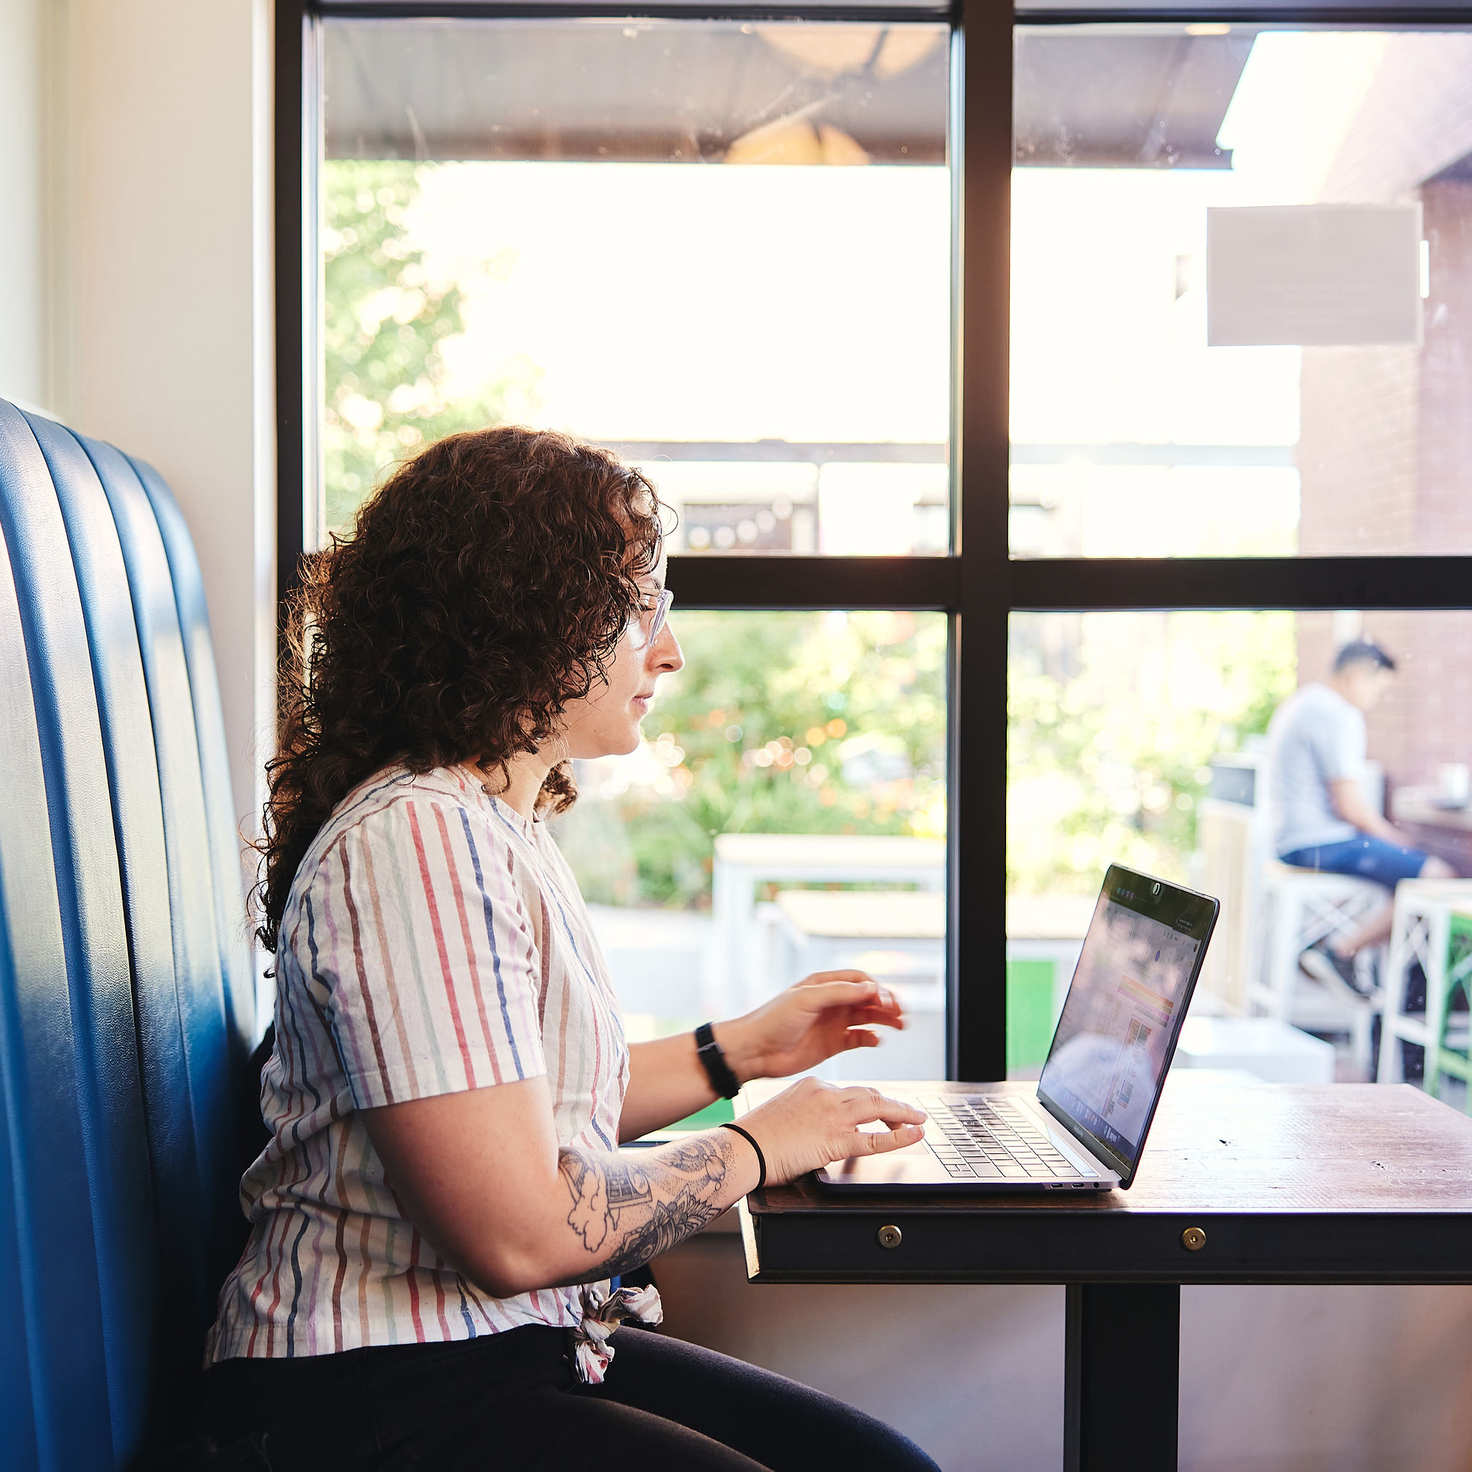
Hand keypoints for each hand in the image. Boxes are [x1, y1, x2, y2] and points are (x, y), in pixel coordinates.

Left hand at [724, 970, 906, 1081]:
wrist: (755, 1051)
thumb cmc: (774, 1020)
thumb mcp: (806, 999)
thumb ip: (840, 993)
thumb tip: (872, 988)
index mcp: (824, 985)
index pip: (859, 980)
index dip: (876, 988)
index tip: (886, 999)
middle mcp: (831, 1002)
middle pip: (868, 998)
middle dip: (887, 1003)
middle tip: (901, 1013)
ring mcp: (832, 1023)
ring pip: (867, 1017)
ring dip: (885, 1019)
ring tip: (900, 1025)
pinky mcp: (832, 1044)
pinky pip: (858, 1038)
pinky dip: (870, 1038)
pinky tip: (876, 1040)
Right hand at [735, 1077, 926, 1185]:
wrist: (745, 1147)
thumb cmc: (757, 1136)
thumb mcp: (785, 1112)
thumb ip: (808, 1115)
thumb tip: (819, 1130)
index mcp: (813, 1085)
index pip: (850, 1091)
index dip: (869, 1101)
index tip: (878, 1109)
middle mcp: (826, 1094)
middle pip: (869, 1094)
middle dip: (892, 1103)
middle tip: (909, 1112)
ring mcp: (833, 1115)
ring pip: (878, 1108)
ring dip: (902, 1113)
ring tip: (917, 1119)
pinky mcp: (835, 1139)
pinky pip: (875, 1139)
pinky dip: (899, 1136)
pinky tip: (913, 1135)